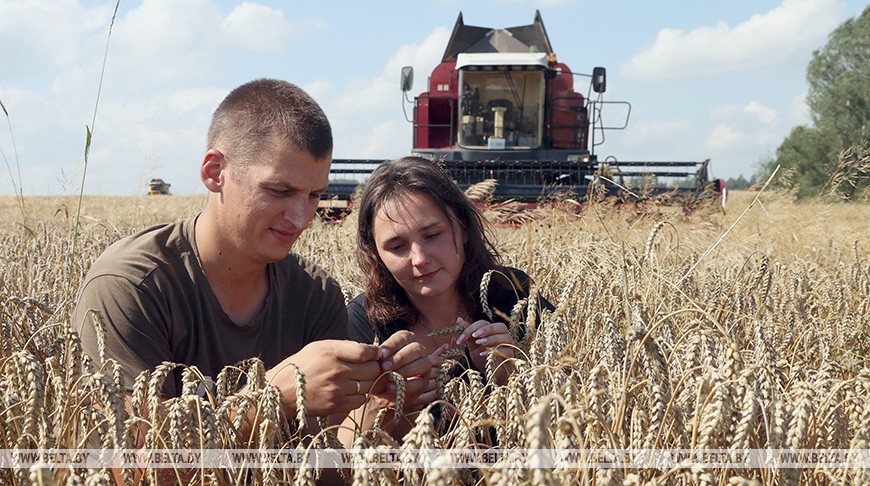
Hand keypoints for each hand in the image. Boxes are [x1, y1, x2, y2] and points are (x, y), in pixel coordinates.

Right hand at [264, 339, 380, 416]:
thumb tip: (371, 350)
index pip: (366, 352)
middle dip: (374, 367)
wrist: (281, 392)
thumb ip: (345, 347)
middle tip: (369, 367)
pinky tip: (351, 391)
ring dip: (368, 382)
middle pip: (372, 369)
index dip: (376, 353)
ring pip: (368, 385)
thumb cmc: (302, 366)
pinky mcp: (335, 405)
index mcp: (330, 352)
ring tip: (359, 379)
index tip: (377, 354)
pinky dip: (360, 395)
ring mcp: (336, 389)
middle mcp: (335, 370)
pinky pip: (360, 400)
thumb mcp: (319, 347)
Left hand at [376, 330, 445, 409]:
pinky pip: (419, 383)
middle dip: (400, 358)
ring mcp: (425, 366)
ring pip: (422, 364)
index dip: (393, 345)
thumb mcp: (378, 362)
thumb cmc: (380, 371)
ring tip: (389, 377)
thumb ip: (380, 356)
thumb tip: (379, 353)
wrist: (382, 391)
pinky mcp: (424, 382)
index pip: (403, 337)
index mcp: (407, 341)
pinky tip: (391, 387)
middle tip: (384, 367)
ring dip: (405, 370)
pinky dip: (405, 385)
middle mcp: (419, 351)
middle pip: (415, 348)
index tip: (381, 354)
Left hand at [455, 318, 516, 377]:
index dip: (472, 328)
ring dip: (491, 339)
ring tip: (479, 343)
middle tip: (475, 335)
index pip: (484, 323)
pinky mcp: (511, 355)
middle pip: (500, 326)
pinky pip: (506, 350)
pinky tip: (483, 354)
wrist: (490, 374)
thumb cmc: (483, 358)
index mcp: (493, 331)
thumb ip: (469, 334)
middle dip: (487, 329)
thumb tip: (459, 319)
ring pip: (505, 337)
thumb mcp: (473, 346)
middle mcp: (503, 335)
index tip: (462, 338)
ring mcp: (509, 345)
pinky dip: (494, 350)